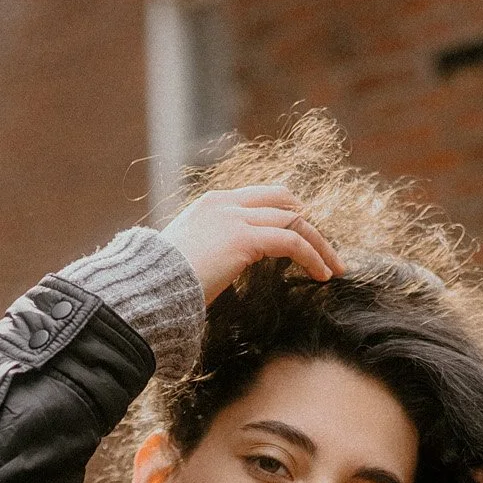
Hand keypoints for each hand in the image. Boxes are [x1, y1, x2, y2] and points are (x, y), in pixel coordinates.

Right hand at [160, 184, 344, 304]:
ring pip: (295, 220)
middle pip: (285, 201)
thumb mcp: (187, 255)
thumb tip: (218, 267)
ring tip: (334, 268)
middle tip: (326, 250)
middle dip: (310, 224)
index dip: (289, 211)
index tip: (304, 232)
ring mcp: (236, 218)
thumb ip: (209, 250)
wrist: (148, 286)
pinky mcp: (245, 239)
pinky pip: (292, 242)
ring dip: (320, 245)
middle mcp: (226, 204)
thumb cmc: (162, 281)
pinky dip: (313, 257)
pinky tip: (322, 275)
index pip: (262, 195)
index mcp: (212, 203)